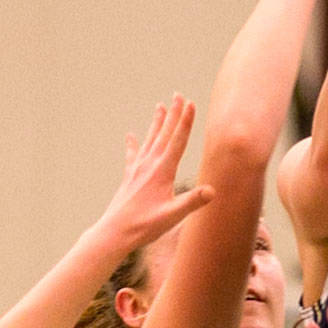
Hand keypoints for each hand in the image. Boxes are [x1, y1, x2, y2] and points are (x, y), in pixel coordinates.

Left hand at [95, 95, 212, 249]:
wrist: (115, 232)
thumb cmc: (144, 225)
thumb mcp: (172, 215)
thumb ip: (192, 202)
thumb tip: (212, 191)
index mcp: (162, 171)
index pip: (177, 141)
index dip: (185, 121)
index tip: (191, 102)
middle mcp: (149, 165)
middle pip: (164, 134)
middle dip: (173, 114)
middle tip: (178, 95)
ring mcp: (138, 169)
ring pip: (150, 140)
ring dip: (157, 123)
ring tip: (160, 106)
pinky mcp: (130, 177)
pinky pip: (133, 155)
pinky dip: (133, 144)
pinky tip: (131, 136)